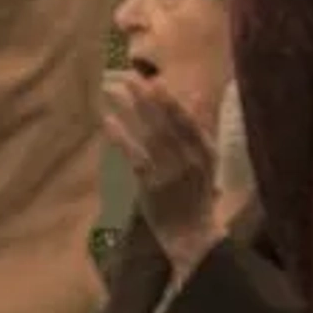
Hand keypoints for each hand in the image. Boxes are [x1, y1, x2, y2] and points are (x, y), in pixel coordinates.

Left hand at [104, 72, 221, 271]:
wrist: (193, 237)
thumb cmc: (197, 194)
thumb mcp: (205, 160)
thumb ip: (197, 128)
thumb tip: (192, 95)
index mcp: (205, 152)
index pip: (188, 120)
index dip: (170, 100)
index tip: (154, 80)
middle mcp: (190, 160)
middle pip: (164, 122)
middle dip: (144, 96)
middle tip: (124, 75)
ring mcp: (170, 173)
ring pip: (147, 134)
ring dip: (128, 108)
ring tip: (110, 88)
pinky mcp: (151, 186)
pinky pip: (134, 156)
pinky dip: (120, 136)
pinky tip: (107, 120)